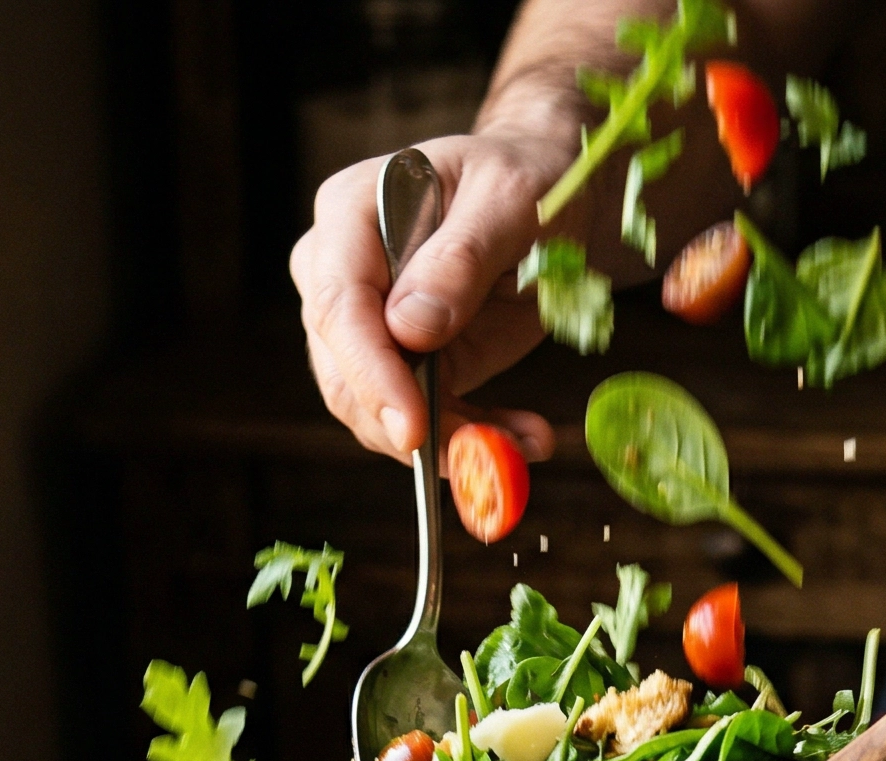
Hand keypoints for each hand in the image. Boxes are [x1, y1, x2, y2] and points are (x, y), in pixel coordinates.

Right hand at [290, 133, 564, 465]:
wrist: (547, 200)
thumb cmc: (525, 178)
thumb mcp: (510, 200)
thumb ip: (461, 257)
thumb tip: (408, 328)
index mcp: (351, 213)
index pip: (339, 305)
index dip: (371, 373)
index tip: (412, 427)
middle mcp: (338, 270)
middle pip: (343, 371)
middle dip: (409, 425)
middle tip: (481, 455)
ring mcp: (363, 323)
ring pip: (374, 411)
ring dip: (447, 442)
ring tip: (522, 441)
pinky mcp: (400, 364)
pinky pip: (417, 419)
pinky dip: (467, 440)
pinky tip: (521, 438)